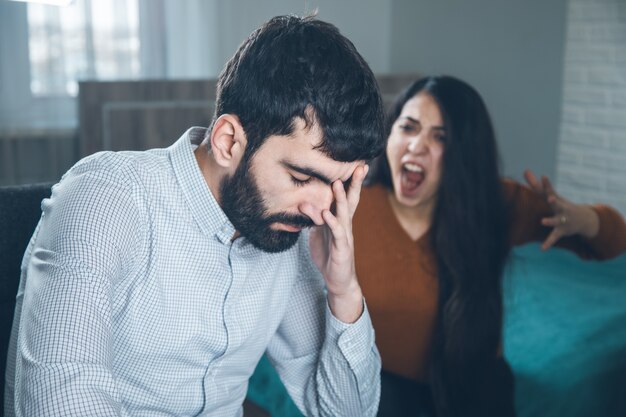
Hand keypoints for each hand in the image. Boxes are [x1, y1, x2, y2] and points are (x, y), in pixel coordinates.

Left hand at [308, 164, 368, 322]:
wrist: (337, 279)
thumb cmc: (329, 254)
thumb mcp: (318, 233)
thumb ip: (313, 218)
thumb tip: (303, 204)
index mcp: (340, 219)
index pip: (346, 197)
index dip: (350, 181)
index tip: (355, 164)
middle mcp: (345, 224)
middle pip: (351, 200)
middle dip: (354, 183)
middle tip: (359, 165)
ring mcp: (345, 235)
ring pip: (344, 214)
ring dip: (341, 198)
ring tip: (337, 184)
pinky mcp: (341, 248)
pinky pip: (337, 233)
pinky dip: (332, 222)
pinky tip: (327, 214)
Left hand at [524, 169, 599, 249]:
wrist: (584, 219)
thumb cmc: (561, 205)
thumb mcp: (550, 195)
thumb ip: (536, 185)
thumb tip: (525, 170)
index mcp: (556, 200)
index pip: (550, 191)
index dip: (547, 184)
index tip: (544, 176)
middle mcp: (561, 209)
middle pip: (557, 204)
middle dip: (554, 201)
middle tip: (551, 198)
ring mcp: (563, 220)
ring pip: (556, 221)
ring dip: (550, 221)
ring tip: (543, 221)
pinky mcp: (562, 231)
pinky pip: (554, 237)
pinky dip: (548, 243)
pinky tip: (542, 249)